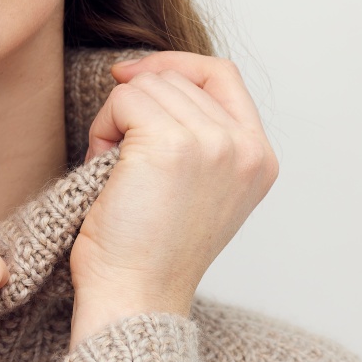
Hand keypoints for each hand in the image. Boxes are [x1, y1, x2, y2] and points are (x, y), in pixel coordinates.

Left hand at [70, 52, 278, 346]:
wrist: (132, 295)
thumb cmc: (145, 247)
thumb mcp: (190, 183)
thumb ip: (191, 130)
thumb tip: (141, 72)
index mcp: (258, 158)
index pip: (221, 74)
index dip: (173, 65)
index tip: (131, 78)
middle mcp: (244, 148)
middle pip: (176, 77)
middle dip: (135, 106)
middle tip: (119, 160)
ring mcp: (213, 144)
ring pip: (147, 85)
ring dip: (116, 119)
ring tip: (114, 170)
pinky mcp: (173, 144)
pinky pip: (124, 98)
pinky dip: (103, 127)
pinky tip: (103, 168)